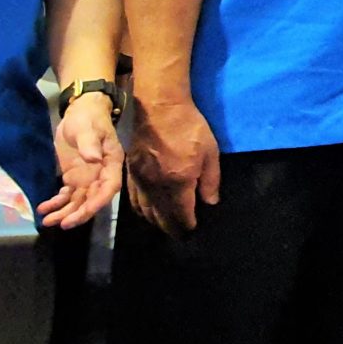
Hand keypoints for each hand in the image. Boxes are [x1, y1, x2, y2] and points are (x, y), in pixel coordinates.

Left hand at [39, 93, 121, 228]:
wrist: (80, 111)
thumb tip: (94, 159)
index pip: (108, 188)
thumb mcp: (88, 128)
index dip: (97, 202)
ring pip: (77, 201)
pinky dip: (56, 203)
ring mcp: (86, 178)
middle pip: (92, 199)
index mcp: (111, 164)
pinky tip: (43, 208)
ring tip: (47, 221)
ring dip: (64, 212)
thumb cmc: (88, 118)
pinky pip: (66, 195)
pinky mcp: (73, 177)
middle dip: (77, 213)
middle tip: (61, 223)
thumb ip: (90, 143)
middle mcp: (100, 175)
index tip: (83, 211)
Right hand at [128, 92, 218, 236]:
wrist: (159, 108)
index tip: (192, 231)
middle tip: (178, 235)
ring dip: (155, 221)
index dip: (187, 225)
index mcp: (178, 184)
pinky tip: (145, 211)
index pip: (181, 215)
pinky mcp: (131, 172)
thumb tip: (210, 203)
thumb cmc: (189, 129)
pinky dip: (140, 209)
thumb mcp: (210, 153)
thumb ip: (211, 181)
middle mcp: (156, 187)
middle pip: (161, 217)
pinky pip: (133, 198)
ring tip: (164, 225)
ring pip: (145, 210)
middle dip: (171, 228)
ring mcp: (141, 180)